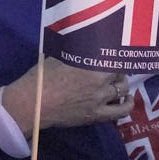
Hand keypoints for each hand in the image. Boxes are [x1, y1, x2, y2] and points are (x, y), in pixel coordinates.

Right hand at [0, 63, 129, 134]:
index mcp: (90, 63)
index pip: (113, 56)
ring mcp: (100, 99)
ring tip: (118, 83)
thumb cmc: (41, 77)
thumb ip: (76, 52)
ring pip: (122, 89)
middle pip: (120, 72)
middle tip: (112, 68)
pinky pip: (120, 111)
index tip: (113, 53)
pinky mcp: (97, 115)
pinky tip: (127, 99)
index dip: (115, 54)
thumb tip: (84, 44)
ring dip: (121, 84)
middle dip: (118, 69)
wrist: (32, 104)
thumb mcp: (58, 57)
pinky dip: (127, 104)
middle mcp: (99, 80)